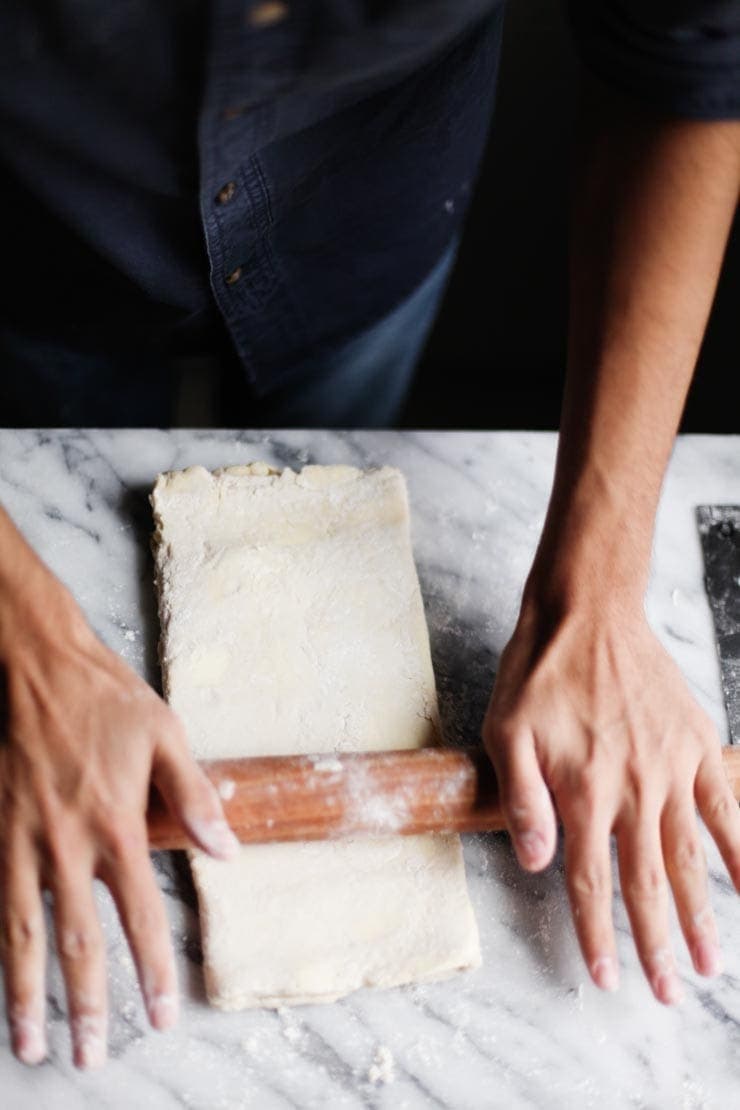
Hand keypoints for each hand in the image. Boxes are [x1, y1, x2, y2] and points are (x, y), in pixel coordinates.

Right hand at [0, 565, 236, 1067]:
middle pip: (75, 941)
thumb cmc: (108, 699)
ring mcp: (24, 839)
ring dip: (25, 993)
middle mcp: (67, 842)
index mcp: (117, 822)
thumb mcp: (166, 735)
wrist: (40, 666)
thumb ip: (195, 797)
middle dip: (84, 1004)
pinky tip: (3, 974)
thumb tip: (227, 851)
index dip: (153, 969)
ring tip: (30, 1045)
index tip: (163, 1013)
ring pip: (21, 932)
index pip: (139, 913)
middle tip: (89, 1058)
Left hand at [483, 592, 739, 1002]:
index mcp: (582, 791)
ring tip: (711, 964)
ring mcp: (670, 769)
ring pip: (688, 858)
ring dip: (700, 915)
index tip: (606, 978)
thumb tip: (537, 862)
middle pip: (645, 884)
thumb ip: (522, 799)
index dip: (596, 934)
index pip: (589, 881)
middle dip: (654, 945)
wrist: (588, 613)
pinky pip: (726, 808)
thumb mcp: (505, 731)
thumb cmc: (538, 673)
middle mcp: (631, 790)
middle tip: (669, 993)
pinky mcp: (695, 745)